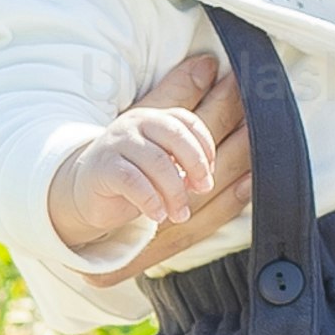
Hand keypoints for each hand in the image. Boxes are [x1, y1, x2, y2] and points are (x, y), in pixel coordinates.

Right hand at [42, 99, 229, 260]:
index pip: (189, 121)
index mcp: (158, 119)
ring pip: (158, 162)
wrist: (86, 193)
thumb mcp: (169, 163)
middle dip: (197, 164)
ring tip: (180, 213)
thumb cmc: (137, 177)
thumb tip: (248, 156)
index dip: (206, 146)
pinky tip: (159, 215)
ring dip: (175, 191)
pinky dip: (151, 200)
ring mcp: (118, 143)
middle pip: (177, 134)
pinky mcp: (103, 168)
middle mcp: (138, 124)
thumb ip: (197, 157)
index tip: (212, 172)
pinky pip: (134, 181)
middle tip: (204, 187)